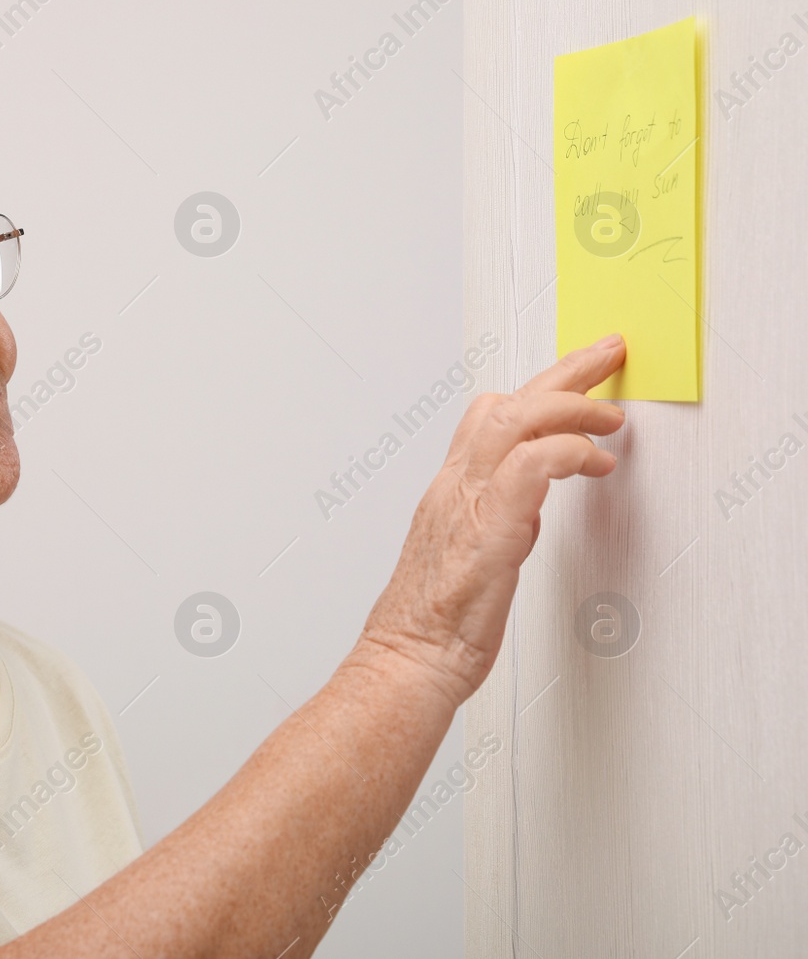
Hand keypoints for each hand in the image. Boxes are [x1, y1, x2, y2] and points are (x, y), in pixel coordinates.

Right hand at [356, 334, 627, 705]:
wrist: (407, 664)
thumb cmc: (434, 627)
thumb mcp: (470, 557)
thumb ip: (501, 521)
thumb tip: (533, 506)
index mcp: (449, 491)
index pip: (489, 416)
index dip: (538, 388)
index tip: (579, 376)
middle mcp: (454, 487)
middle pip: (508, 402)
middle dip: (565, 370)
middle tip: (607, 353)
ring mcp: (469, 505)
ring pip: (517, 419)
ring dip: (573, 406)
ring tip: (611, 417)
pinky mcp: (490, 531)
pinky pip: (530, 465)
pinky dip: (568, 451)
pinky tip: (595, 463)